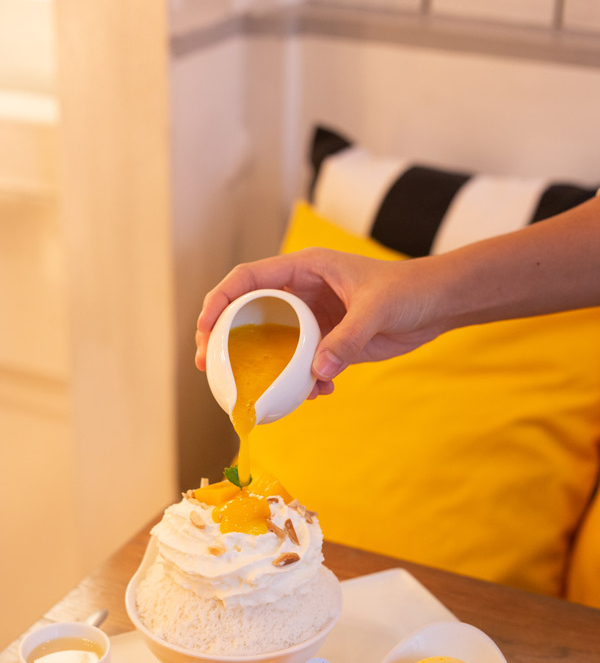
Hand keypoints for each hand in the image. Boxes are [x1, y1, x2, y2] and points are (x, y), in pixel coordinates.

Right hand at [195, 248, 441, 395]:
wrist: (438, 304)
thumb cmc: (409, 289)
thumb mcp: (376, 310)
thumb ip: (346, 339)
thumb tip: (316, 372)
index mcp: (304, 269)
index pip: (247, 279)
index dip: (219, 301)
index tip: (204, 329)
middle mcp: (302, 292)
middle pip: (249, 313)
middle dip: (226, 339)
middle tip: (208, 366)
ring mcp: (314, 319)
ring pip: (274, 343)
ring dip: (265, 368)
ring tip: (259, 392)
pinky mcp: (329, 342)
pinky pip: (303, 363)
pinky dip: (304, 381)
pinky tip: (318, 391)